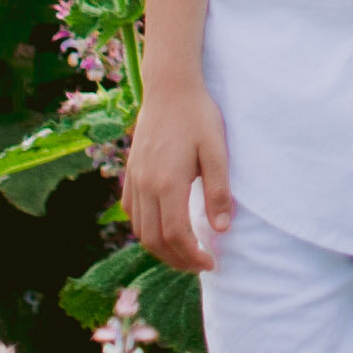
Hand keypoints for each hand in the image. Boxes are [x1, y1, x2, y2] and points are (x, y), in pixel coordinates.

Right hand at [123, 81, 231, 270]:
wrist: (170, 88)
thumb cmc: (198, 116)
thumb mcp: (217, 150)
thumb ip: (218, 191)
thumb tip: (221, 229)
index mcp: (168, 182)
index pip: (175, 235)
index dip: (192, 256)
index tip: (211, 262)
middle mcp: (145, 185)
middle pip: (153, 240)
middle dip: (176, 260)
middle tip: (200, 264)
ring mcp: (134, 179)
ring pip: (139, 229)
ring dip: (160, 248)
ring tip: (184, 253)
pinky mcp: (131, 172)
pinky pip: (131, 212)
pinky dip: (144, 229)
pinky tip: (162, 229)